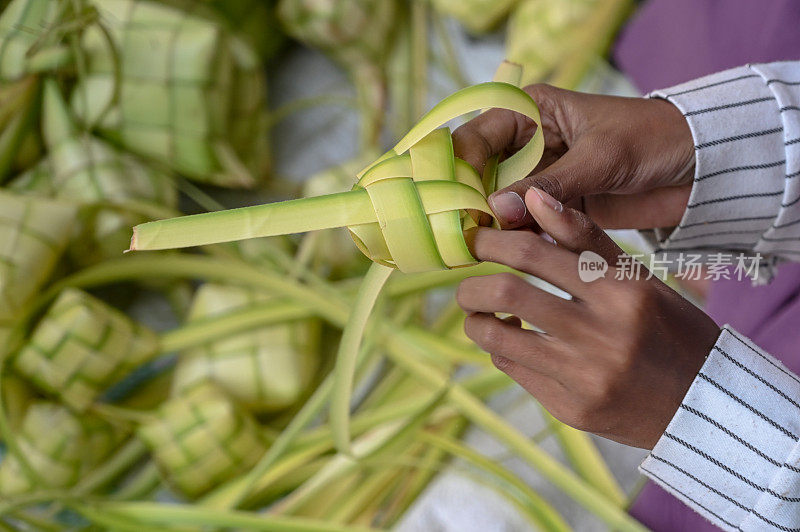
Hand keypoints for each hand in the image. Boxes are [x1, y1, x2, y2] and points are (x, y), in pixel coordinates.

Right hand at [452, 84, 695, 229]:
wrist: (700, 166)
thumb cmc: (653, 139)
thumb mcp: (599, 158)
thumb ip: (550, 185)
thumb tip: (496, 210)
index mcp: (530, 112)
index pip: (476, 137)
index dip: (459, 168)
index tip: (454, 202)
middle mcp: (527, 144)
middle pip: (479, 174)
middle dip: (469, 202)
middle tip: (461, 233)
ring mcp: (540, 178)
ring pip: (499, 203)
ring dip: (491, 226)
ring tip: (479, 251)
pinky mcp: (556, 207)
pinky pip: (525, 224)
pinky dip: (517, 239)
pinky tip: (508, 255)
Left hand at [456, 188, 719, 448]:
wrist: (705, 403)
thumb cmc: (669, 329)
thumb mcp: (638, 277)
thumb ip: (583, 238)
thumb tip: (532, 197)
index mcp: (623, 292)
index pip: (534, 253)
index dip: (493, 242)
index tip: (476, 241)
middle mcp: (603, 335)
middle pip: (506, 292)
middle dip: (472, 283)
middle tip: (467, 281)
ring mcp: (585, 377)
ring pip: (498, 337)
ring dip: (476, 319)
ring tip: (480, 312)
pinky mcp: (572, 409)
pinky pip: (514, 369)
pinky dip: (502, 348)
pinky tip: (512, 339)